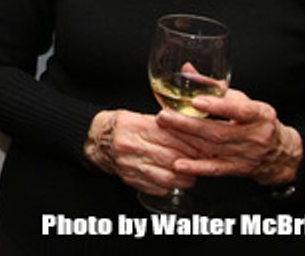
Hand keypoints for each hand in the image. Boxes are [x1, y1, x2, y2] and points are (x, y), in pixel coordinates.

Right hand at [84, 109, 198, 195]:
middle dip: (192, 161)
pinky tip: (175, 179)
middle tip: (204, 161)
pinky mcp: (129, 179)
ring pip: (167, 178)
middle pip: (171, 159)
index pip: (171, 138)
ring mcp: (129, 165)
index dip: (192, 144)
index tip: (206, 146)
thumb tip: (196, 133)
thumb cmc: (123, 125)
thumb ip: (166, 124)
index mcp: (135, 126)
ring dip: (184, 178)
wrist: (97, 139)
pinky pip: (157, 188)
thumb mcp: (142, 116)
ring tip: (191, 172)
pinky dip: (171, 185)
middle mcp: (131, 146)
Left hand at [155, 86, 301, 184]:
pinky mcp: (238, 169)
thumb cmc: (258, 121)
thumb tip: (187, 69)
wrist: (281, 153)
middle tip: (165, 116)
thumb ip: (215, 87)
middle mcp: (255, 136)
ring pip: (213, 148)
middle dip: (188, 124)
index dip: (219, 107)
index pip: (240, 110)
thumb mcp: (243, 100)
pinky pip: (215, 169)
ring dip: (186, 140)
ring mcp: (246, 155)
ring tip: (165, 130)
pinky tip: (179, 165)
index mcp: (260, 115)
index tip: (196, 102)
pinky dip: (196, 168)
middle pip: (219, 131)